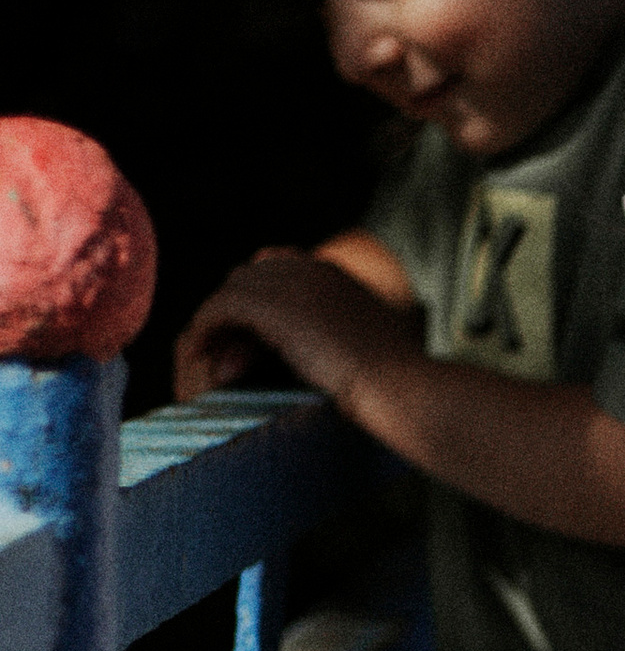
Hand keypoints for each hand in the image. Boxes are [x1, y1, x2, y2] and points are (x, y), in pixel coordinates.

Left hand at [174, 248, 422, 405]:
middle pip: (251, 274)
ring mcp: (292, 286)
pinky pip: (219, 308)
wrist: (400, 386)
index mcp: (338, 276)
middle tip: (221, 342)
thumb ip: (353, 340)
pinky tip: (197, 354)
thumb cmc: (400, 384)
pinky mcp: (272, 308)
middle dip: (234, 306)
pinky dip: (204, 329)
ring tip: (204, 350)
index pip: (280, 264)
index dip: (261, 294)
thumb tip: (348, 357)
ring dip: (216, 320)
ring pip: (232, 290)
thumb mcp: (379, 349)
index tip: (250, 326)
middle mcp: (313, 270)